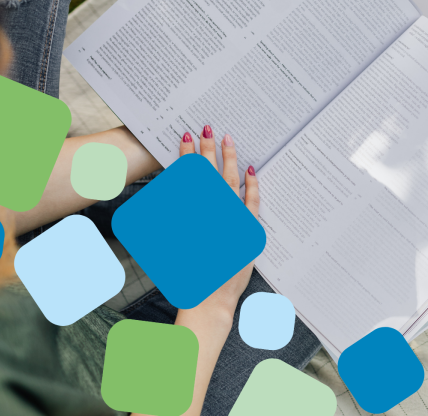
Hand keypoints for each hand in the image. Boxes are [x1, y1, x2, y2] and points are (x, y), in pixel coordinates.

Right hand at [178, 125, 258, 317]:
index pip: (190, 177)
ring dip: (228, 160)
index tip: (186, 138)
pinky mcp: (245, 231)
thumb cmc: (189, 274)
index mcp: (192, 215)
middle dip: (207, 150)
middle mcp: (209, 215)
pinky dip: (251, 186)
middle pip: (208, 174)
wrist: (207, 299)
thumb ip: (179, 215)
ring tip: (227, 140)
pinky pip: (250, 203)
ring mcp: (228, 222)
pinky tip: (250, 170)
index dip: (188, 157)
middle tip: (206, 129)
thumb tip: (182, 189)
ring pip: (228, 183)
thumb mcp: (176, 243)